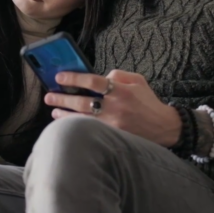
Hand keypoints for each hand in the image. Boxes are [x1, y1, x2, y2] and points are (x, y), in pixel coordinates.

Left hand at [44, 69, 181, 146]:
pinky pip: (90, 130)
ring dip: (66, 114)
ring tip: (54, 110)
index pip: (92, 81)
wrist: (164, 127)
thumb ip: (118, 75)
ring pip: (82, 118)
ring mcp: (113, 124)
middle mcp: (115, 108)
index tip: (59, 77)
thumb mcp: (138, 80)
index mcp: (121, 90)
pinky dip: (78, 126)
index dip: (74, 78)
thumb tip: (100, 77)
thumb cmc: (148, 102)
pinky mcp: (113, 137)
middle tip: (49, 95)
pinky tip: (68, 124)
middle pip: (82, 101)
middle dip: (63, 98)